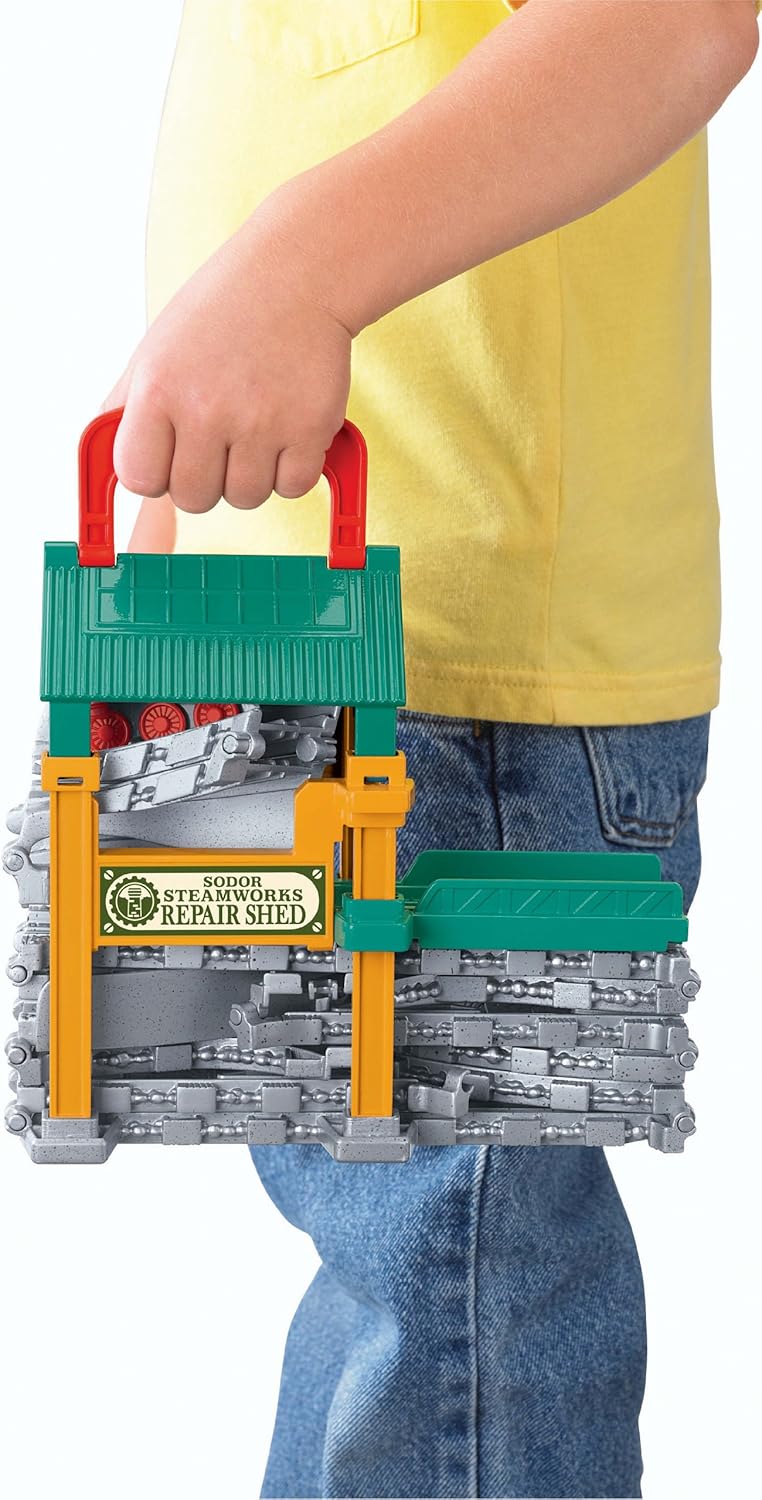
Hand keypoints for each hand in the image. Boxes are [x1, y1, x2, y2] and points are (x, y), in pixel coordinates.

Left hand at [105, 198, 352, 512]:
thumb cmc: (222, 312)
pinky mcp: (310, 429)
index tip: (172, 455)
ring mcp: (260, 422)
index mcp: (158, 389)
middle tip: (220, 439)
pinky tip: (288, 430)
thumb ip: (128, 407)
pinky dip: (293, 469)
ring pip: (245, 497)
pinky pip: (293, 487)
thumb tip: (112, 466)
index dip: (156, 473)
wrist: (297, 274)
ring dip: (251, 475)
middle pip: (194, 498)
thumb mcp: (157, 349)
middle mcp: (206, 409)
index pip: (140, 479)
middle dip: (206, 478)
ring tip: (256, 429)